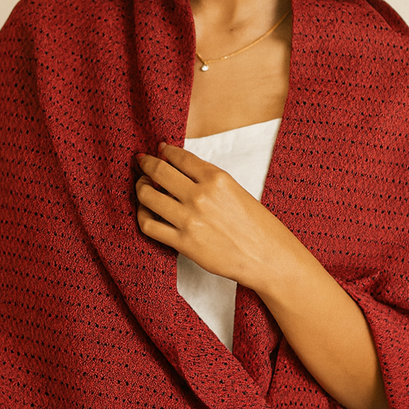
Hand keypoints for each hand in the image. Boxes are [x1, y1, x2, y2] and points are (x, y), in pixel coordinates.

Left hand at [136, 144, 389, 408]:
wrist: (267, 258)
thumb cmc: (257, 225)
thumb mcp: (236, 190)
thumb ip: (209, 180)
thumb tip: (182, 171)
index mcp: (216, 177)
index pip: (179, 157)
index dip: (164, 152)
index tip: (158, 150)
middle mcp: (200, 195)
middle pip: (158, 172)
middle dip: (145, 164)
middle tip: (141, 162)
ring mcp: (189, 219)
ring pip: (148, 197)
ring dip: (140, 189)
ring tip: (142, 188)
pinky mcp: (183, 243)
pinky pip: (149, 225)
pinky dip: (142, 217)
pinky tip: (145, 214)